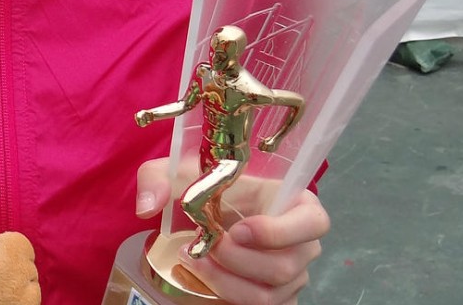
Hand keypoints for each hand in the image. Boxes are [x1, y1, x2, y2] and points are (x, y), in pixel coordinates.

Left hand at [137, 158, 329, 304]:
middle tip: (206, 245)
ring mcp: (292, 274)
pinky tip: (205, 279)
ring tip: (196, 261)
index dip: (280, 231)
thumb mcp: (178, 171)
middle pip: (287, 265)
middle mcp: (303, 243)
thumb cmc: (204, 186)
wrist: (203, 210)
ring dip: (228, 281)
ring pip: (271, 294)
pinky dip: (230, 296)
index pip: (315, 222)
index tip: (238, 230)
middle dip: (239, 260)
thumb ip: (157, 178)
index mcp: (296, 203)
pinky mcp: (276, 297)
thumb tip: (147, 207)